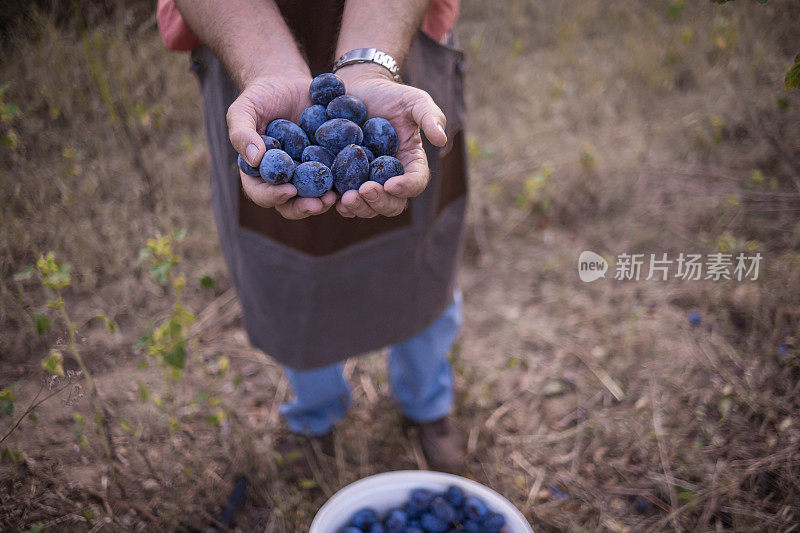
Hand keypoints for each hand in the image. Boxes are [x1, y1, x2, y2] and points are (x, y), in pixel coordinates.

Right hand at [227, 75, 337, 218]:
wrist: (288, 83)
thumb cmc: (260, 97)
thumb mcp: (244, 109)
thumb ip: (242, 133)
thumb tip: (254, 159)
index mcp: (258, 173)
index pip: (261, 193)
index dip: (273, 196)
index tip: (289, 190)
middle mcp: (282, 179)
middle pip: (290, 204)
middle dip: (303, 207)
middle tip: (318, 204)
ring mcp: (305, 174)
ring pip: (314, 197)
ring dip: (324, 201)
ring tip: (336, 196)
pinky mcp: (325, 164)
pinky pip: (334, 179)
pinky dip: (342, 184)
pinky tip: (352, 182)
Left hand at [335, 65, 447, 217]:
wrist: (355, 89)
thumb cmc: (388, 95)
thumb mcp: (413, 100)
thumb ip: (430, 116)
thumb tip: (441, 140)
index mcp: (410, 162)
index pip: (416, 182)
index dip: (407, 187)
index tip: (392, 184)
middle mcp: (391, 178)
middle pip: (393, 203)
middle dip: (380, 202)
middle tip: (364, 191)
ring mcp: (367, 182)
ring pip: (369, 207)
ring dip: (359, 207)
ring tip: (346, 198)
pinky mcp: (344, 181)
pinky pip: (345, 201)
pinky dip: (339, 204)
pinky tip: (331, 199)